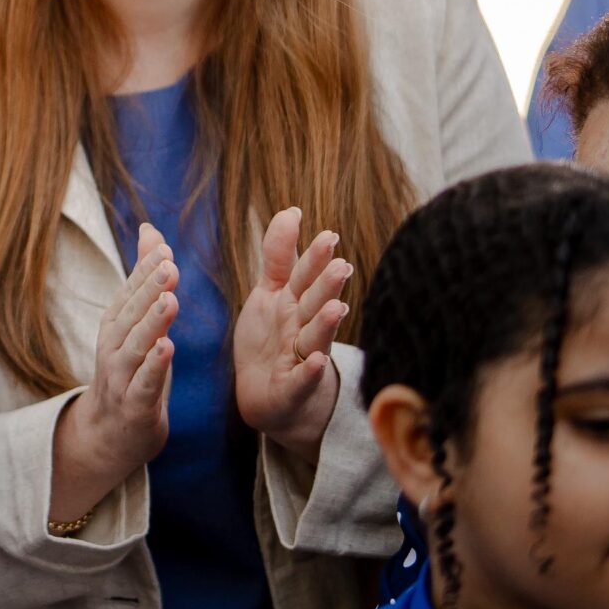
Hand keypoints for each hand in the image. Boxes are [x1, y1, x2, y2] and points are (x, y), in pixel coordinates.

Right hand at [52, 226, 177, 524]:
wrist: (109, 433)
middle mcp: (113, 346)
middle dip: (150, 288)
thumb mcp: (137, 323)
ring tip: (170, 301)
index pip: (131, 291)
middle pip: (132, 313)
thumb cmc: (130, 371)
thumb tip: (151, 232)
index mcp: (116, 324)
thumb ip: (145, 279)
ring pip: (136, 346)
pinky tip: (166, 348)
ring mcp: (121, 376)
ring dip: (151, 322)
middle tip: (169, 265)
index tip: (163, 248)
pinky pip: (144, 383)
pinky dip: (154, 366)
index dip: (146, 270)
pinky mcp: (135, 405)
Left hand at [232, 207, 351, 460]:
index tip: (328, 235)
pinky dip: (309, 371)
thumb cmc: (273, 340)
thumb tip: (292, 211)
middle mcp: (302, 327)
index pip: (305, 277)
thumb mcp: (270, 293)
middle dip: (327, 286)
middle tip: (340, 266)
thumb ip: (280, 255)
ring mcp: (300, 358)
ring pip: (316, 337)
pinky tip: (316, 361)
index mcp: (295, 303)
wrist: (268, 397)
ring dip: (326, 323)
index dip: (314, 259)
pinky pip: (302, 379)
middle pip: (315, 304)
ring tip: (336, 308)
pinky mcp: (293, 388)